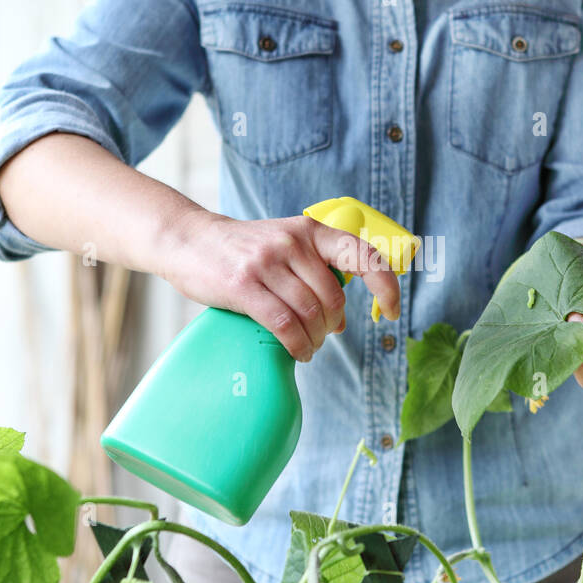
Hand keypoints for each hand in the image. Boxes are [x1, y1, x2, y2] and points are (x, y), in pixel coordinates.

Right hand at [159, 210, 401, 361]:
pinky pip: (283, 324)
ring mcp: (267, 263)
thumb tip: (340, 320)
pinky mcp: (244, 286)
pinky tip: (297, 351)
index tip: (393, 312)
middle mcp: (293, 243)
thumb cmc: (243, 250)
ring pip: (310, 314)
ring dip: (314, 340)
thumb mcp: (285, 246)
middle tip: (321, 336)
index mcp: (311, 231)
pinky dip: (296, 345)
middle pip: (333, 298)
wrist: (189, 240)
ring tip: (308, 347)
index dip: (386, 286)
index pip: (363, 256)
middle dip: (332, 326)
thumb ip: (314, 272)